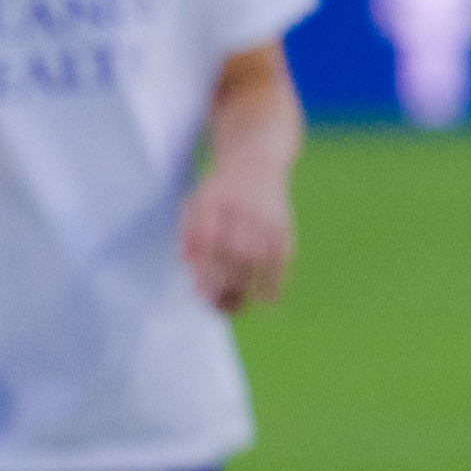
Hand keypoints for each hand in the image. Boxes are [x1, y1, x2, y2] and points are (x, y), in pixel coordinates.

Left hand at [180, 171, 293, 310]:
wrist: (257, 160)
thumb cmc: (220, 189)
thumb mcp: (196, 202)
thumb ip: (190, 231)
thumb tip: (186, 262)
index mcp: (213, 202)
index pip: (206, 241)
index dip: (203, 269)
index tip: (199, 292)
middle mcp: (242, 210)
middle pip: (234, 254)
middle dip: (225, 285)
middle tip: (217, 308)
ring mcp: (265, 218)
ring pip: (258, 259)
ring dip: (248, 288)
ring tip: (238, 310)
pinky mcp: (284, 225)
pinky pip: (281, 257)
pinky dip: (277, 280)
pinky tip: (270, 300)